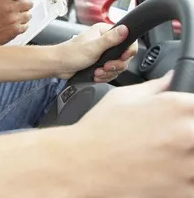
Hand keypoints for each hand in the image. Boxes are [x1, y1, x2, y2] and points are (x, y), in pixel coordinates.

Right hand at [0, 0, 51, 44]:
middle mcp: (9, 7)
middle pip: (29, 4)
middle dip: (24, 6)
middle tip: (14, 10)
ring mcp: (13, 19)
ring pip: (28, 15)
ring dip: (22, 17)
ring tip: (9, 20)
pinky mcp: (15, 30)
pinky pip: (26, 26)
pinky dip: (20, 27)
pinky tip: (10, 27)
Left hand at [57, 23, 136, 80]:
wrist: (58, 66)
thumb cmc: (70, 54)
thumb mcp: (92, 47)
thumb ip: (110, 39)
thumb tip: (125, 29)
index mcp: (104, 32)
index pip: (127, 39)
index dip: (128, 51)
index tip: (122, 57)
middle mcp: (105, 41)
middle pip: (124, 56)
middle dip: (115, 65)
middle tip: (106, 66)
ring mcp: (103, 53)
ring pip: (118, 66)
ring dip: (108, 72)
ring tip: (97, 71)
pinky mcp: (100, 63)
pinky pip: (110, 72)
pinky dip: (104, 76)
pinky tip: (95, 75)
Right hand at [69, 71, 193, 196]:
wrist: (81, 165)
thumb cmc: (99, 131)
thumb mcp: (123, 97)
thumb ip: (156, 87)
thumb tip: (172, 78)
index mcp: (177, 106)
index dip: (190, 111)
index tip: (184, 119)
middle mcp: (188, 134)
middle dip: (188, 133)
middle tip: (173, 137)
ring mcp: (188, 166)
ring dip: (188, 157)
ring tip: (169, 157)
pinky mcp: (184, 192)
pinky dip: (185, 179)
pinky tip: (168, 173)